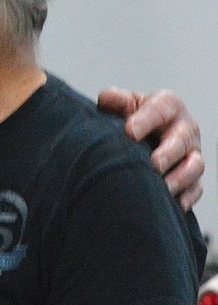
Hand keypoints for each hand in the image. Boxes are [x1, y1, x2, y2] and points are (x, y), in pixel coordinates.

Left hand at [98, 88, 203, 209]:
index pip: (160, 109)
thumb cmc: (128, 118)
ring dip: (180, 178)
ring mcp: (191, 153)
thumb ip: (115, 100)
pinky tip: (174, 205)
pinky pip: (196, 188)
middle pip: (182, 139)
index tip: (129, 132)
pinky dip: (187, 197)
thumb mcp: (120, 104)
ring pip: (195, 166)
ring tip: (163, 188)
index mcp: (167, 106)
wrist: (138, 136)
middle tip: (154, 164)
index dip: (146, 120)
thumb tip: (109, 100)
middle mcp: (184, 128)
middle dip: (169, 153)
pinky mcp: (192, 177)